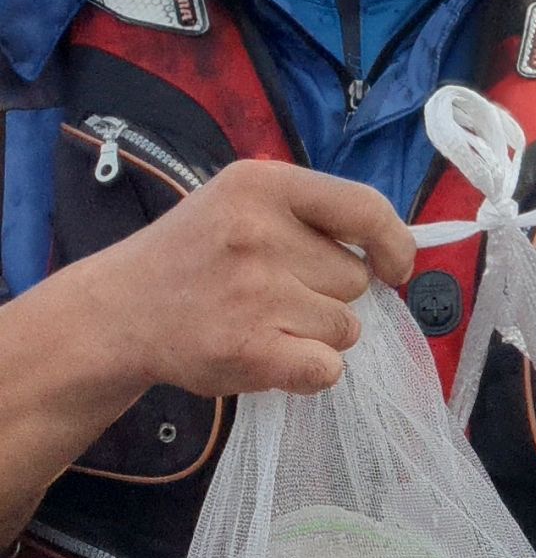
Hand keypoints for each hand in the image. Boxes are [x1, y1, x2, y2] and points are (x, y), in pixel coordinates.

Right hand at [73, 160, 416, 401]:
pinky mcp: (250, 349)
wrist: (119, 311)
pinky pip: (327, 368)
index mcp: (262, 185)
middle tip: (275, 294)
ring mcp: (254, 293)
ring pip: (345, 327)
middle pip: (356, 278)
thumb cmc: (195, 255)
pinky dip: (311, 371)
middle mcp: (258, 233)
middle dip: (329, 293)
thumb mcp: (242, 202)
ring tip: (264, 322)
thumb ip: (311, 214)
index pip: (367, 208)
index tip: (393, 267)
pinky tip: (272, 356)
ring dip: (317, 334)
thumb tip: (393, 250)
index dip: (395, 244)